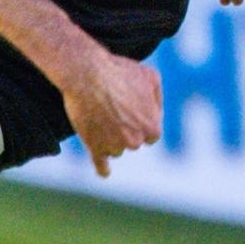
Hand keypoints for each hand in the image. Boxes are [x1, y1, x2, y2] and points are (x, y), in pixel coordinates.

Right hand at [58, 48, 162, 175]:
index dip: (141, 122)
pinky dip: (103, 169)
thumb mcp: (150, 76)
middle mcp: (135, 141)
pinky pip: (101, 165)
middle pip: (133, 142)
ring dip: (109, 137)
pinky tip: (105, 172)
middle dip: (125, 129)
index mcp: (152, 126)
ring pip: (115, 148)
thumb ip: (157, 97)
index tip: (130, 112)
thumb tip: (156, 111)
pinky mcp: (94, 147)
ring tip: (99, 115)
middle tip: (112, 108)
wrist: (87, 74)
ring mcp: (114, 146)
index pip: (151, 134)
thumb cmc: (119, 71)